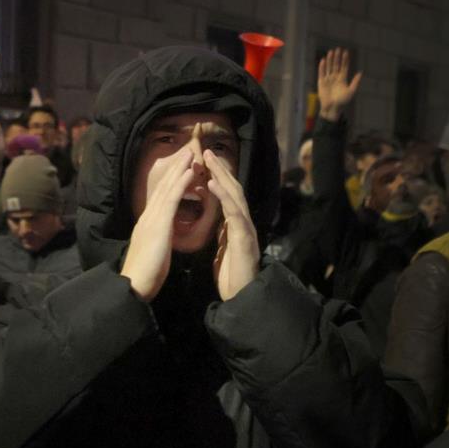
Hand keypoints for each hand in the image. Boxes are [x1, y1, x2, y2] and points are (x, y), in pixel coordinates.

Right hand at [120, 147, 197, 301]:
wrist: (134, 283)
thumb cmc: (145, 274)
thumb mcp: (153, 251)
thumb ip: (157, 239)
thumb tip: (161, 236)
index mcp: (148, 224)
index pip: (161, 197)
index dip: (171, 181)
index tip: (180, 168)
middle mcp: (148, 216)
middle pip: (163, 187)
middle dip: (175, 169)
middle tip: (186, 152)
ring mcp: (152, 218)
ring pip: (167, 188)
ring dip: (179, 169)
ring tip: (189, 154)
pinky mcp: (159, 224)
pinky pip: (172, 199)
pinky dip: (181, 184)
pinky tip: (190, 173)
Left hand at [204, 150, 259, 300]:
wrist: (242, 296)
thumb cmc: (232, 274)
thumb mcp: (223, 247)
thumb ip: (222, 230)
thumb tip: (216, 217)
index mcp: (234, 224)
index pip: (226, 195)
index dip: (216, 177)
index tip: (202, 161)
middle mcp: (243, 222)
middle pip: (233, 189)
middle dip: (220, 169)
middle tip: (206, 150)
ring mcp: (246, 229)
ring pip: (236, 196)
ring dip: (222, 176)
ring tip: (210, 160)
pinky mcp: (245, 239)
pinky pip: (234, 214)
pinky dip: (224, 197)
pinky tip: (213, 185)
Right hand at [317, 47, 361, 121]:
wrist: (332, 108)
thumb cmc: (343, 101)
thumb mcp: (351, 91)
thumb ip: (355, 82)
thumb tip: (360, 72)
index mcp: (343, 79)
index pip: (344, 67)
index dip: (345, 59)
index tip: (346, 52)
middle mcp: (335, 77)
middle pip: (336, 65)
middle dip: (337, 57)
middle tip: (338, 49)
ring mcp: (328, 79)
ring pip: (329, 67)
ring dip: (330, 60)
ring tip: (331, 52)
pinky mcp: (321, 82)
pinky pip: (321, 73)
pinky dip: (322, 67)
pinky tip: (323, 60)